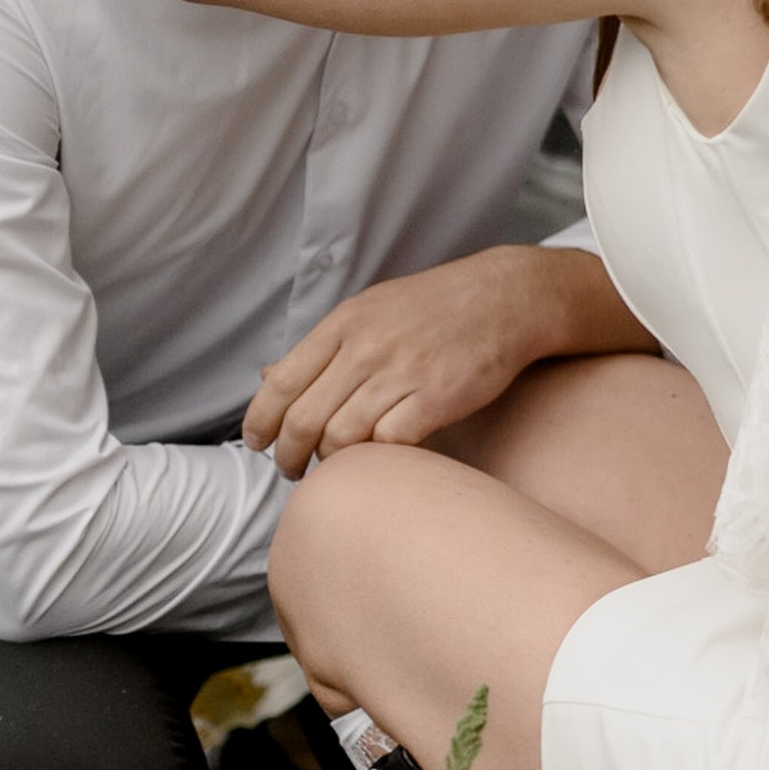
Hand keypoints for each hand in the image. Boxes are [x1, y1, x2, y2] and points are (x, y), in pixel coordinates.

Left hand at [244, 245, 650, 476]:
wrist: (508, 298)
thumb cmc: (438, 308)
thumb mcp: (371, 311)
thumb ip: (321, 347)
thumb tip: (266, 377)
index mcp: (344, 324)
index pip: (281, 383)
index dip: (261, 423)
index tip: (260, 444)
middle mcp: (366, 348)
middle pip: (304, 420)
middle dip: (290, 456)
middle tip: (292, 471)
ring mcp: (402, 373)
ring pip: (341, 438)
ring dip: (331, 463)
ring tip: (334, 470)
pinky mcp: (437, 398)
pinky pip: (388, 444)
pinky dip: (377, 460)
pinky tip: (378, 463)